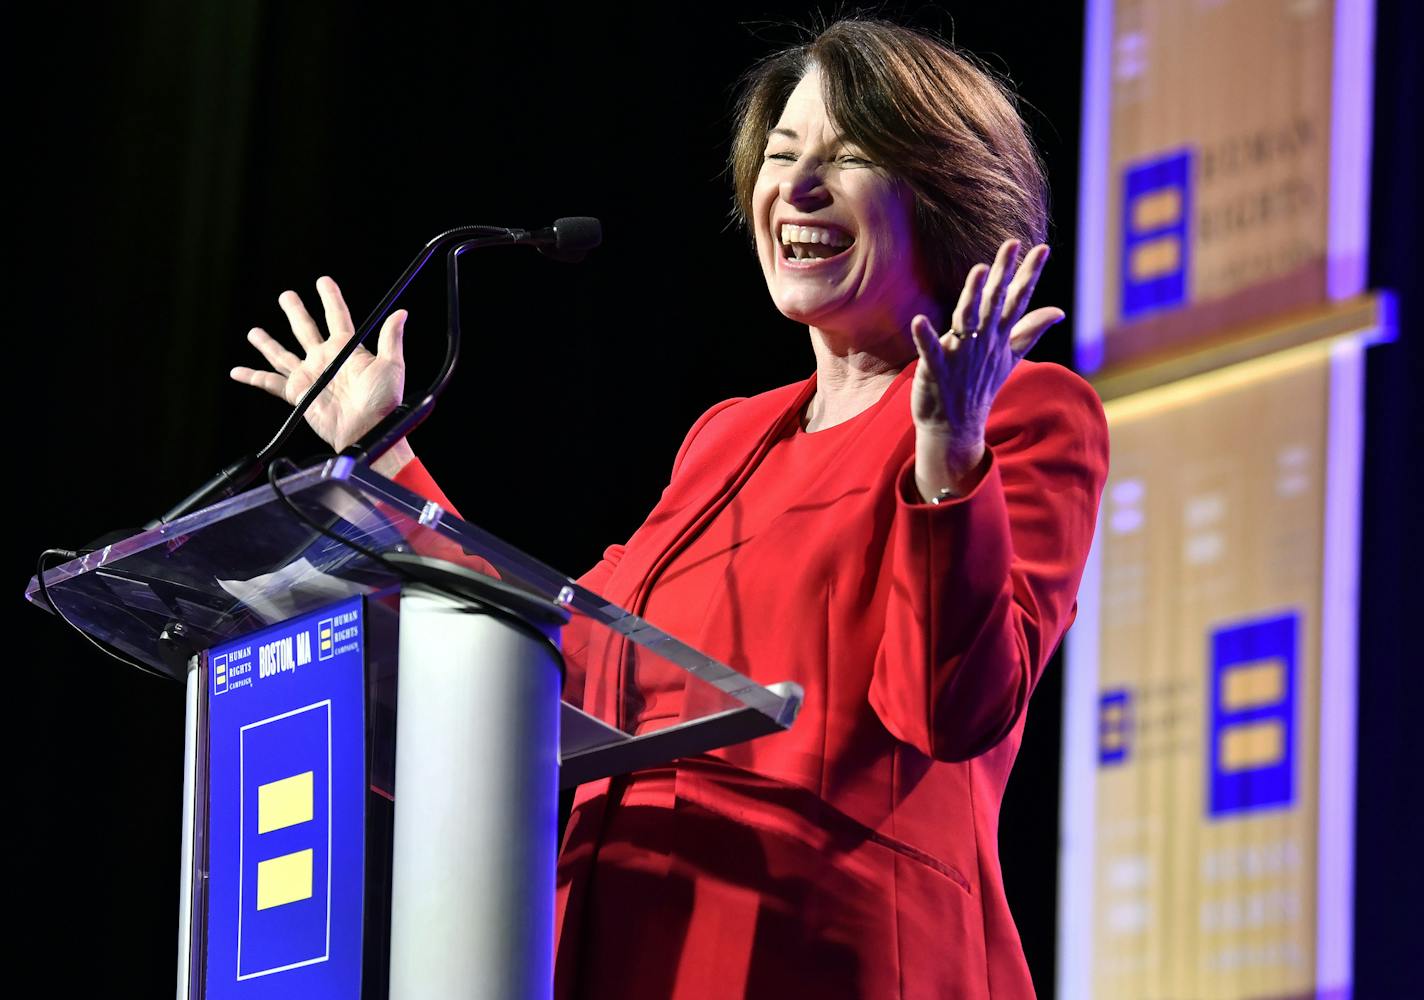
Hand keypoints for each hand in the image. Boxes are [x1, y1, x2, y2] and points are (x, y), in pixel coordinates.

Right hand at [230, 276, 407, 453]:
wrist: (368, 429)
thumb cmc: (384, 402)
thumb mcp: (392, 367)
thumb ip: (390, 339)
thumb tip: (400, 313)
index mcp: (346, 349)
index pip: (336, 316)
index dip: (330, 297)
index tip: (323, 281)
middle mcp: (325, 359)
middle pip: (305, 329)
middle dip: (295, 311)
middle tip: (286, 295)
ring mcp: (309, 376)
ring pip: (282, 354)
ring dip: (267, 343)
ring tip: (254, 332)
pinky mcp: (298, 394)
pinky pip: (270, 383)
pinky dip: (252, 377)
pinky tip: (237, 371)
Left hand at [908, 239, 1063, 498]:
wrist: (957, 426)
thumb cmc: (981, 386)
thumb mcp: (1010, 358)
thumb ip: (1031, 331)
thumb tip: (1059, 311)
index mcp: (999, 336)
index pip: (1019, 300)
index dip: (1029, 274)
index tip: (1042, 248)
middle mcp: (983, 342)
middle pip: (996, 301)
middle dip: (1004, 273)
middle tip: (1012, 243)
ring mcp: (961, 355)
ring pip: (968, 320)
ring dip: (973, 295)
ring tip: (979, 270)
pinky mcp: (936, 369)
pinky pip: (930, 350)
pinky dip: (925, 337)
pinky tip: (918, 320)